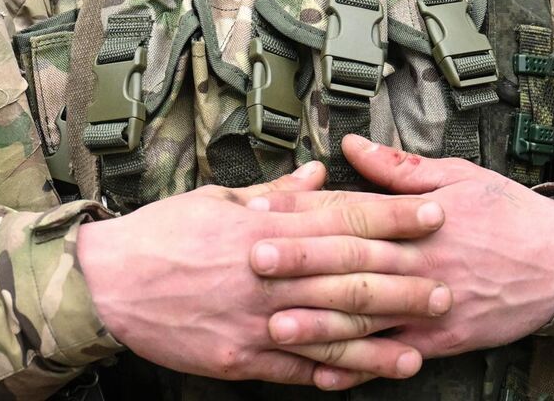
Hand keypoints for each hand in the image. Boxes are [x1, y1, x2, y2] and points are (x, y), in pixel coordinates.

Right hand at [78, 161, 450, 388]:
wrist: (107, 284)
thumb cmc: (162, 233)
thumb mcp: (218, 197)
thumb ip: (277, 191)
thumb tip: (321, 174)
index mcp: (264, 223)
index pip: (343, 218)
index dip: (393, 218)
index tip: (434, 215)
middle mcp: (267, 270)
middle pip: (348, 275)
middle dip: (403, 280)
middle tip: (447, 285)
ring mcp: (255, 317)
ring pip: (330, 328)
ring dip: (381, 337)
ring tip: (422, 342)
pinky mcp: (239, 356)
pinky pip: (295, 367)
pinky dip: (332, 373)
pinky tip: (365, 378)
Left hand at [251, 137, 553, 360]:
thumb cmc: (507, 212)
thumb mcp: (457, 176)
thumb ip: (398, 167)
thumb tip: (351, 146)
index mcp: (415, 219)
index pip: (349, 216)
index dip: (302, 216)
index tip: (261, 214)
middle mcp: (417, 263)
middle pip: (350, 265)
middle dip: (299, 266)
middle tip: (251, 266)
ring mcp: (428, 306)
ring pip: (366, 319)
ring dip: (319, 325)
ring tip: (275, 327)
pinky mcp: (441, 341)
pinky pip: (393, 358)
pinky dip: (359, 371)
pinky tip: (324, 379)